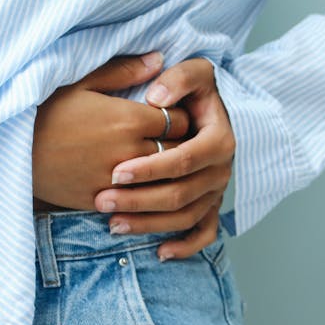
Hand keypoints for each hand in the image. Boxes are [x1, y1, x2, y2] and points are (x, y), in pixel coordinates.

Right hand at [32, 51, 193, 210]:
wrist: (8, 149)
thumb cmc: (45, 109)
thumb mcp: (80, 82)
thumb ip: (124, 71)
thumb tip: (159, 60)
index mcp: (130, 119)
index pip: (180, 120)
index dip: (180, 118)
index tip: (172, 117)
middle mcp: (129, 152)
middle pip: (177, 152)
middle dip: (178, 146)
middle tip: (171, 141)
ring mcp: (117, 180)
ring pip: (161, 181)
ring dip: (163, 172)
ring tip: (159, 164)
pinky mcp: (102, 201)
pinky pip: (136, 201)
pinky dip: (140, 192)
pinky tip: (135, 184)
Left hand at [94, 56, 235, 260]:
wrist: (210, 108)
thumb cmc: (194, 90)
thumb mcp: (194, 72)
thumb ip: (178, 78)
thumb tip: (156, 96)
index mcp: (219, 140)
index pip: (183, 160)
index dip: (150, 169)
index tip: (116, 171)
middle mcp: (221, 170)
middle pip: (180, 194)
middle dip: (139, 200)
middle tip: (102, 201)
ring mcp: (217, 191)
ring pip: (185, 217)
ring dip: (149, 225)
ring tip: (113, 225)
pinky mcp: (212, 205)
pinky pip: (204, 233)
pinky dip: (185, 247)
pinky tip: (159, 252)